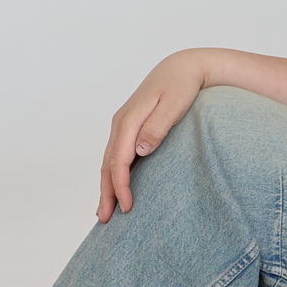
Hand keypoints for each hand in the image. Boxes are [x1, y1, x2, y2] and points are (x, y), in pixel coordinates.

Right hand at [98, 51, 208, 222]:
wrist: (182, 67)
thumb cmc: (182, 85)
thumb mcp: (174, 105)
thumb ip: (157, 127)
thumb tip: (140, 151)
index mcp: (129, 119)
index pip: (119, 159)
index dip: (121, 185)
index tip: (127, 207)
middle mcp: (121, 123)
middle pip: (108, 163)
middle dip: (106, 192)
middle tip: (105, 219)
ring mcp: (123, 125)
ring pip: (109, 161)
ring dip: (106, 185)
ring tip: (104, 211)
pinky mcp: (129, 128)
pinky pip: (116, 155)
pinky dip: (113, 174)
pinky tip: (115, 188)